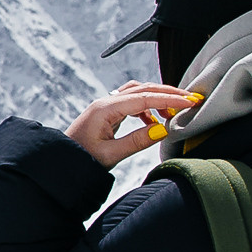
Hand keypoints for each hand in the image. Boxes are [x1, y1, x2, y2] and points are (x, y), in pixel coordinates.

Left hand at [66, 83, 200, 166]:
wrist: (61, 162)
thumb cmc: (81, 160)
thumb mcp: (112, 154)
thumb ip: (138, 141)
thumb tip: (163, 129)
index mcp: (106, 109)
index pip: (145, 98)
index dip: (170, 99)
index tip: (190, 102)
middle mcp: (106, 103)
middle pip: (143, 89)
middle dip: (168, 93)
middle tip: (191, 100)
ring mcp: (105, 106)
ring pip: (138, 92)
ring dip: (157, 98)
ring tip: (174, 111)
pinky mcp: (106, 113)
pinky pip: (131, 101)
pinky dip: (147, 107)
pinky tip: (153, 121)